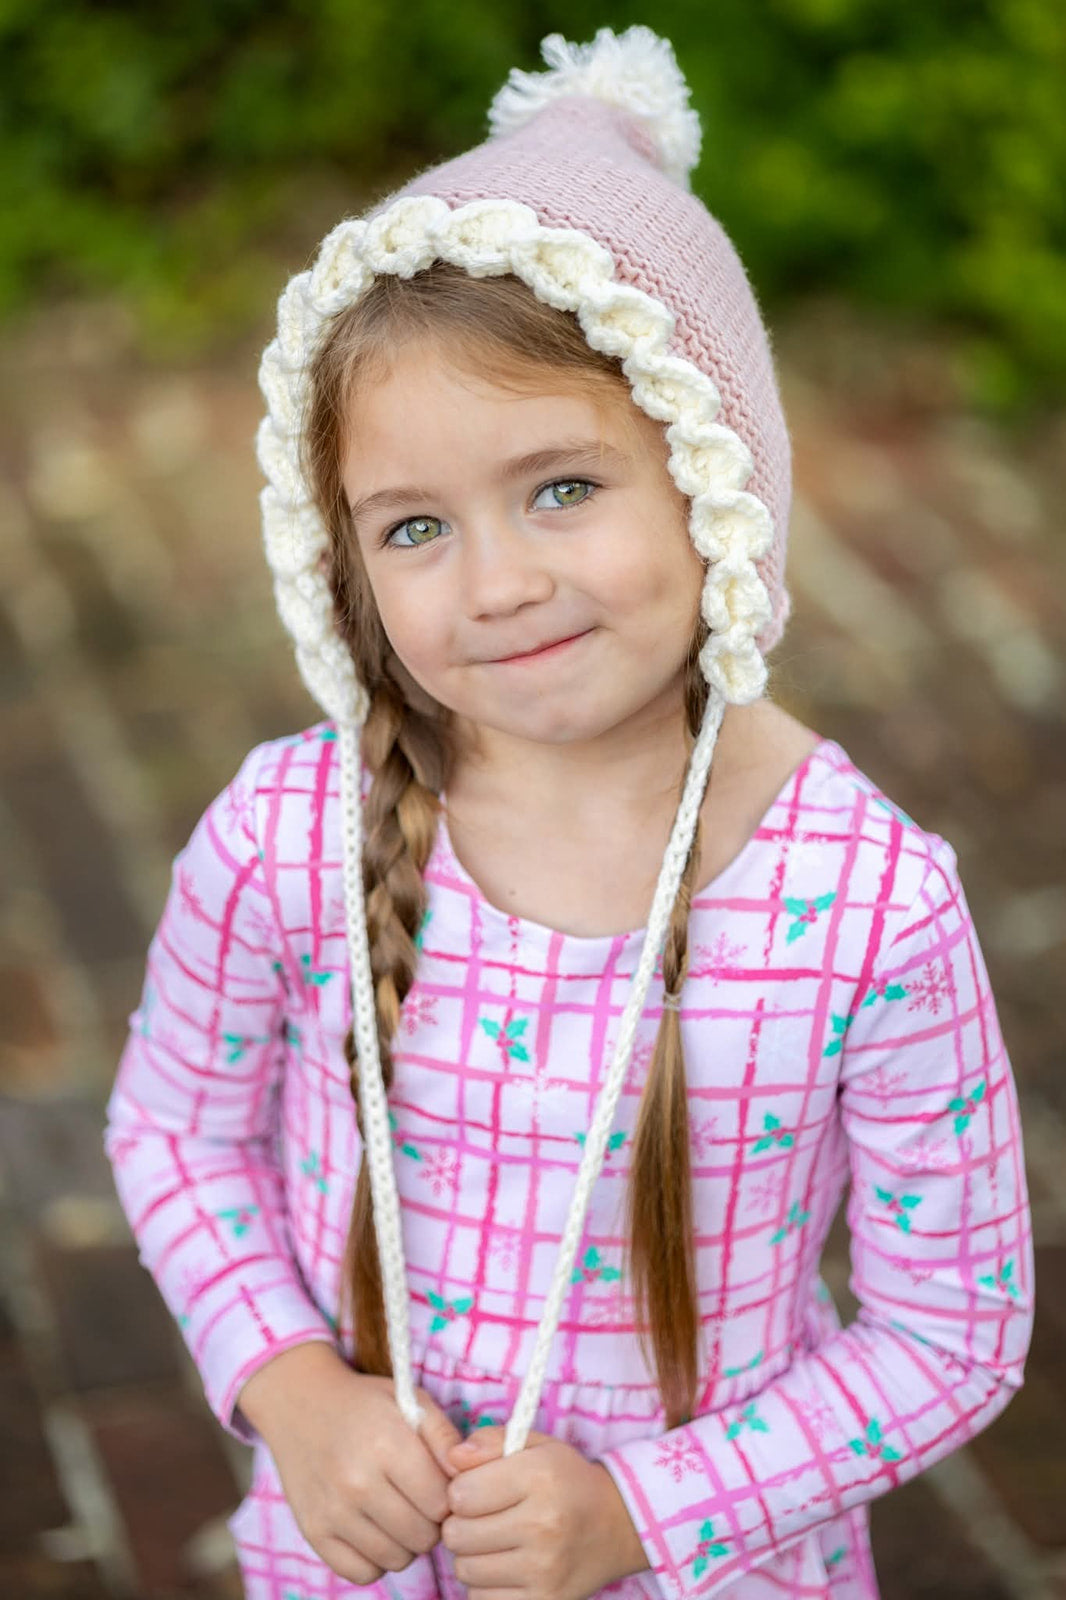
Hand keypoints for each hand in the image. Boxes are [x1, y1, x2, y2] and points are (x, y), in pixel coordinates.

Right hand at [236, 1345, 463, 1585]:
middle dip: (430, 1522)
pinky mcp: (313, 1532)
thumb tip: (469, 1480)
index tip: (439, 1484)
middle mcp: (357, 1482)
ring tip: (398, 1511)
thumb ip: (446, 1439)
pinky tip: (373, 1528)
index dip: (450, 1497)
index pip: (442, 1503)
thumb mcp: (411, 1402)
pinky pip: (362, 1573)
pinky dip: (374, 1558)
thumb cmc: (366, 1405)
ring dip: (405, 1542)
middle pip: (422, 1536)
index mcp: (387, 1444)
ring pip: (396, 1559)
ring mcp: (332, 1511)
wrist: (301, 1405)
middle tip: (419, 1499)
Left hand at [441, 1424, 648, 1599]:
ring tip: (496, 1541)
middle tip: (483, 1517)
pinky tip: (506, 1566)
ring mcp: (544, 1569)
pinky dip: (486, 1585)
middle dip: (461, 1524)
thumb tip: (452, 1457)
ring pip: (465, 1570)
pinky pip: (482, 1599)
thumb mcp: (536, 1445)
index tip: (476, 1489)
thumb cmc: (567, 1480)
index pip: (460, 1493)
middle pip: (457, 1534)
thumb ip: (490, 1441)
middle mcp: (542, 1524)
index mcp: (539, 1476)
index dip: (461, 1490)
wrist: (618, 1525)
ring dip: (472, 1556)